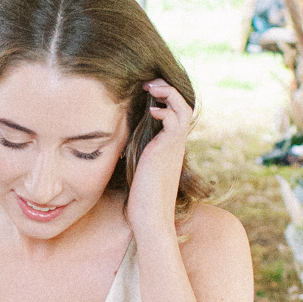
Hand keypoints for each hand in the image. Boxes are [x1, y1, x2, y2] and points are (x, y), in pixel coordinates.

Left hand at [128, 79, 196, 232]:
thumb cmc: (140, 198)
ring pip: (184, 109)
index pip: (174, 113)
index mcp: (169, 146)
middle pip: (183, 105)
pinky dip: (166, 110)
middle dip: (167, 89)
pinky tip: (152, 110)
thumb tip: (118, 140)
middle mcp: (175, 144)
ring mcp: (174, 146)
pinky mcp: (168, 150)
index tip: (145, 91)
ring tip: (151, 87)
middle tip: (148, 83)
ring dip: (169, 93)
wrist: (150, 218)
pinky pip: (176, 121)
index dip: (164, 98)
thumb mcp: (136, 168)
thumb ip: (134, 152)